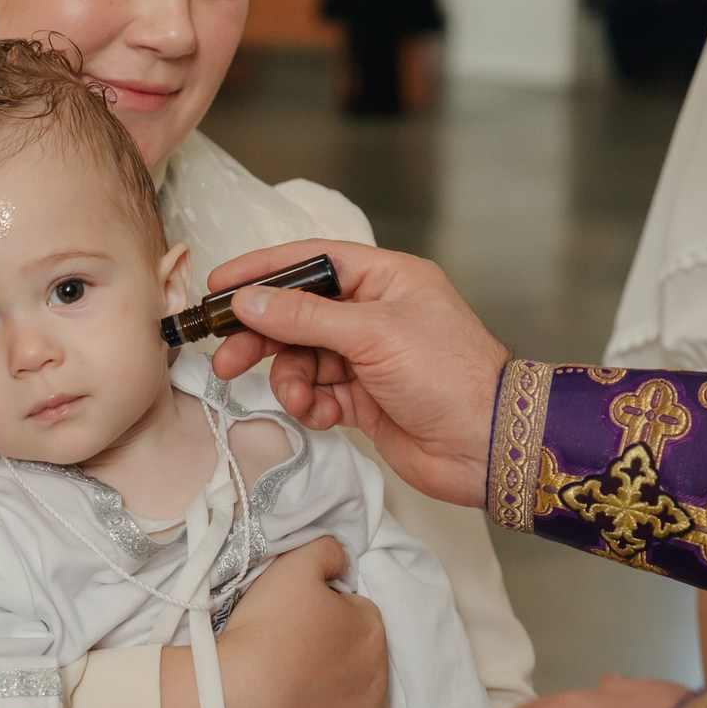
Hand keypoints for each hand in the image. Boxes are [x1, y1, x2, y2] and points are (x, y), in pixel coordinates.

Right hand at [206, 241, 509, 508]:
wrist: (486, 445)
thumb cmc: (449, 374)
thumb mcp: (372, 334)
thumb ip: (304, 316)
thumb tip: (249, 299)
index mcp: (385, 279)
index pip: (311, 262)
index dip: (264, 271)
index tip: (220, 284)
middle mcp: (374, 314)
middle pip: (298, 314)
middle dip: (263, 337)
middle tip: (227, 357)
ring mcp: (368, 358)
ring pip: (303, 359)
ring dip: (291, 379)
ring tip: (296, 398)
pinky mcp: (365, 399)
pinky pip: (319, 393)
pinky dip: (312, 404)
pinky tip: (320, 414)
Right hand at [217, 538, 386, 707]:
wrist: (237, 705)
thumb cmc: (265, 633)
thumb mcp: (292, 568)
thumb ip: (326, 551)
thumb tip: (344, 559)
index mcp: (372, 629)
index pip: (356, 615)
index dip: (324, 618)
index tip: (295, 628)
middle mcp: (382, 679)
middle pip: (359, 661)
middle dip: (333, 658)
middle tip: (289, 661)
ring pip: (356, 703)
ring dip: (333, 698)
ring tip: (290, 697)